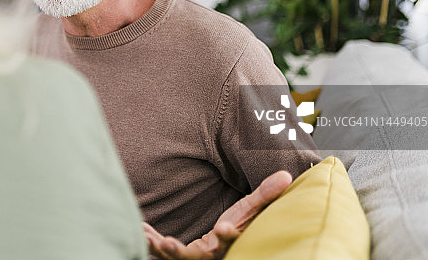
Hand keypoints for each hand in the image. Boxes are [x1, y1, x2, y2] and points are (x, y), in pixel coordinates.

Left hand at [143, 170, 291, 259]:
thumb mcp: (250, 209)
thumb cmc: (237, 224)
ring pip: (175, 258)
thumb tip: (287, 175)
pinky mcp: (179, 256)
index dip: (228, 236)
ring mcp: (194, 257)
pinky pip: (163, 252)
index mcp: (229, 241)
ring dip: (158, 248)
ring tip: (145, 236)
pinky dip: (151, 241)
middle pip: (198, 258)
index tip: (225, 227)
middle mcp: (211, 255)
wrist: (223, 240)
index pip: (231, 240)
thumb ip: (265, 194)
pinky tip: (140, 228)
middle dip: (181, 253)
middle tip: (168, 244)